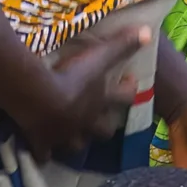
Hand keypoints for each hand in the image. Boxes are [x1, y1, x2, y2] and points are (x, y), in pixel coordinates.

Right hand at [19, 23, 147, 156]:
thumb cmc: (71, 76)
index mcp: (102, 102)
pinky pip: (45, 154)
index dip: (128, 89)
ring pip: (76, 145)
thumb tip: (148, 32)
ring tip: (71, 135)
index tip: (129, 81)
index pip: (124, 97)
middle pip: (103, 130)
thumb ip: (122, 45)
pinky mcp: (43, 143)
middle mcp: (88, 123)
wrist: (38, 97)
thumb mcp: (98, 57)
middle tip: (100, 119)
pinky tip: (42, 152)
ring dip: (76, 141)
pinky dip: (44, 153)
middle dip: (104, 127)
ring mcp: (65, 136)